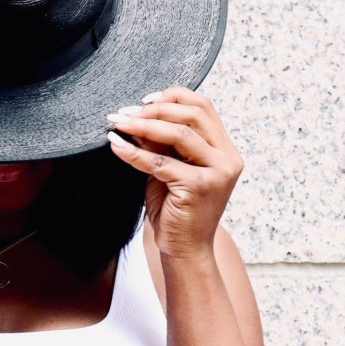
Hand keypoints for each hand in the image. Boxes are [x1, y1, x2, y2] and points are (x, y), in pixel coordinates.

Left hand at [105, 87, 243, 261]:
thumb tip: (136, 115)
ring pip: (180, 134)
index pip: (203, 107)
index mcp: (225, 149)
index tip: (143, 100)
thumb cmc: (176, 209)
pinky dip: (135, 152)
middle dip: (156, 108)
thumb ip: (160, 143)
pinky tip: (117, 145)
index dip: (173, 96)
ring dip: (144, 125)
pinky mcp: (200, 187)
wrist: (184, 249)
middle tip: (125, 112)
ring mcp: (218, 173)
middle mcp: (227, 158)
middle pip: (193, 114)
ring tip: (118, 122)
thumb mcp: (169, 168)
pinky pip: (161, 162)